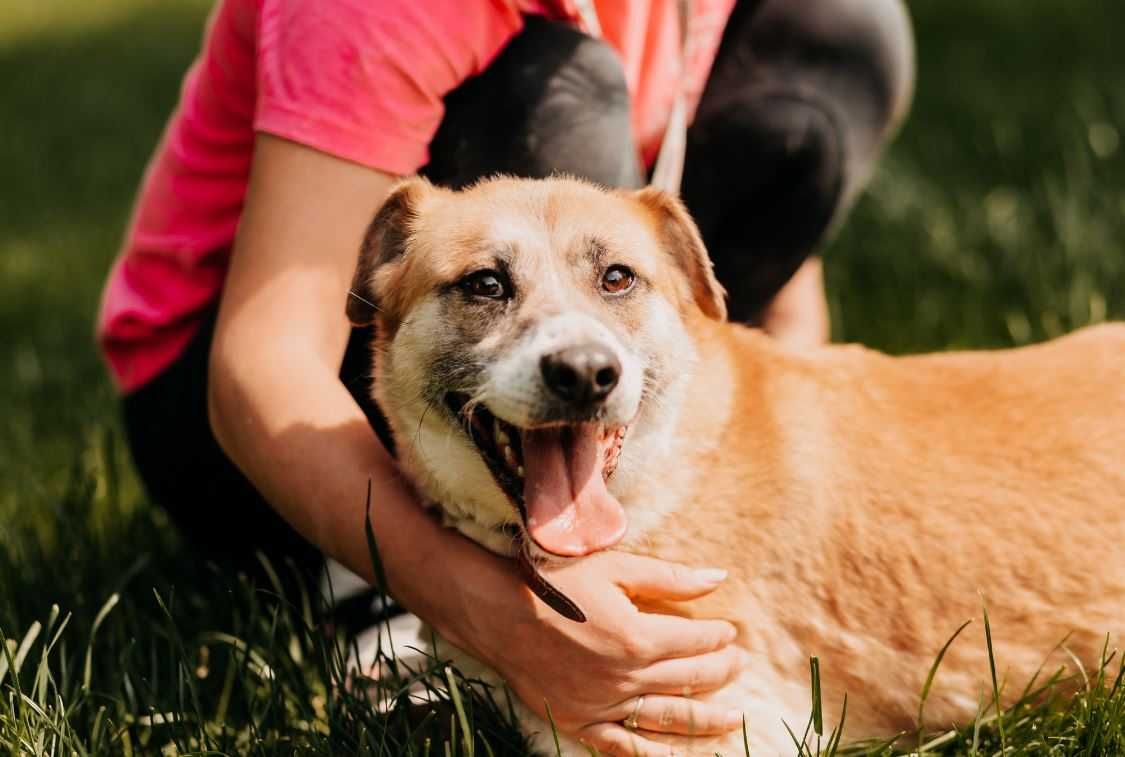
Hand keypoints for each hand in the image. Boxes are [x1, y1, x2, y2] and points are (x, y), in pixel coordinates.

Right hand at [438, 549, 745, 755]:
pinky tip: (681, 756)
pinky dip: (656, 754)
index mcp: (639, 638)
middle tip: (739, 664)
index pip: (696, 640)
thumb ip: (671, 578)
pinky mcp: (581, 721)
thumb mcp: (616, 568)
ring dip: (705, 719)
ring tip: (731, 718)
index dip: (718, 636)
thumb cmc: (555, 581)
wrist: (498, 611)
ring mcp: (604, 705)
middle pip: (689, 679)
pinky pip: (625, 748)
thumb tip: (720, 579)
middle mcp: (626, 678)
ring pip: (667, 718)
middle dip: (720, 671)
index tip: (730, 631)